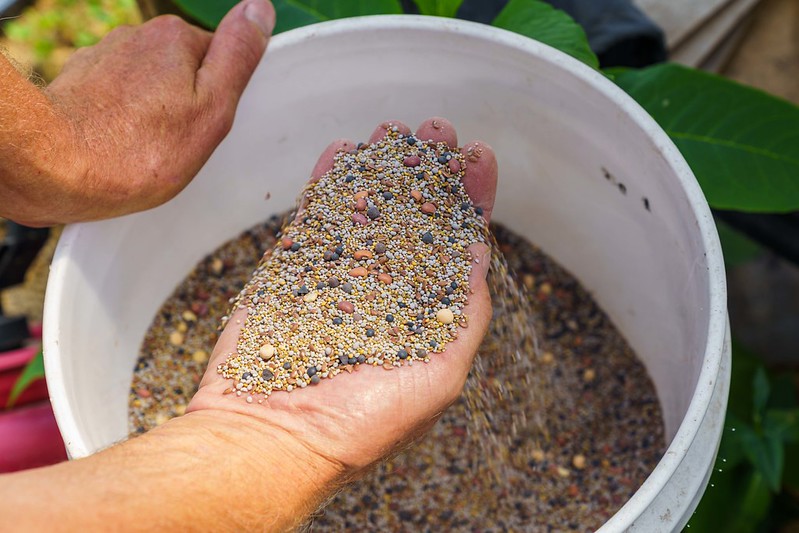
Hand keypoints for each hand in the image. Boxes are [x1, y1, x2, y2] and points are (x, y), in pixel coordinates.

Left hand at [26, 0, 274, 224]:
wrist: (52, 166)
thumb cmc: (140, 150)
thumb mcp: (212, 108)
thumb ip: (237, 56)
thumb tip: (259, 8)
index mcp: (175, 38)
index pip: (218, 57)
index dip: (220, 96)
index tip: (209, 125)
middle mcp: (135, 38)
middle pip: (181, 70)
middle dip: (186, 103)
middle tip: (181, 143)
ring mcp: (102, 59)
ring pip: (147, 86)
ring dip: (153, 113)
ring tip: (149, 150)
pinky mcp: (78, 84)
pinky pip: (116, 100)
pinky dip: (123, 121)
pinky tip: (121, 147)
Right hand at [189, 117, 497, 475]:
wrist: (268, 441)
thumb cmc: (362, 424)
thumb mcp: (439, 375)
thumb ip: (463, 314)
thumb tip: (482, 254)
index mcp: (421, 315)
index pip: (454, 248)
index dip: (469, 202)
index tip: (479, 159)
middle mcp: (381, 290)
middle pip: (410, 218)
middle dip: (427, 173)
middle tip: (437, 129)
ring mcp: (334, 276)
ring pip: (362, 208)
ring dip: (380, 167)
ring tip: (394, 127)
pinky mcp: (291, 270)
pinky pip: (312, 216)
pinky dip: (326, 181)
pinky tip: (343, 149)